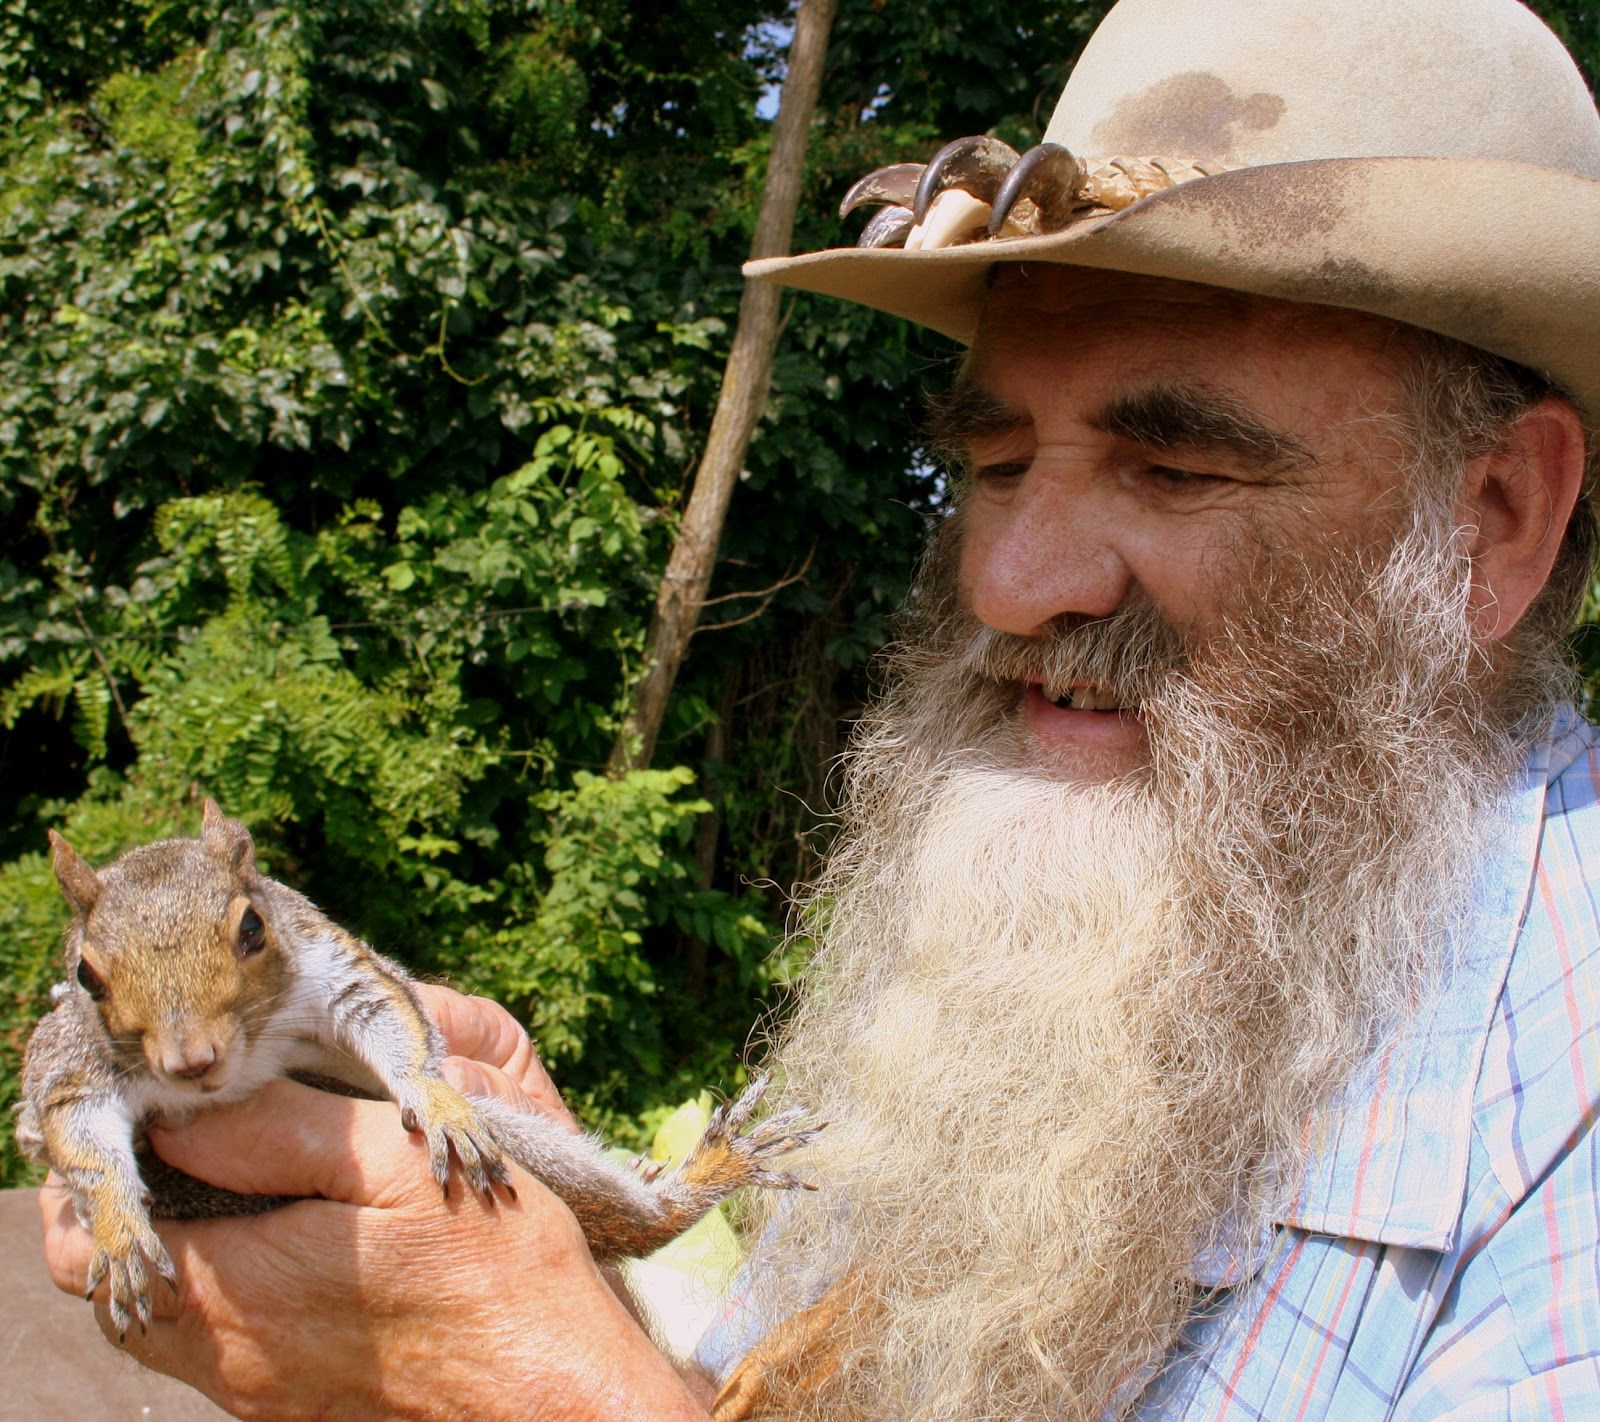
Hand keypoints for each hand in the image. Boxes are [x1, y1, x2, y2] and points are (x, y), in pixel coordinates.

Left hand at [37, 986, 708, 1421]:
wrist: (556, 1395)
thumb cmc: (493, 1273)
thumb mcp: (395, 1164)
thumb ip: (282, 1132)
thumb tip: (186, 1116)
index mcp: (242, 1290)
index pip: (99, 1251)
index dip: (96, 1183)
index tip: (139, 1123)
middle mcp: (233, 1359)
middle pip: (123, 1293)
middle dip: (137, 1215)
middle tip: (186, 1144)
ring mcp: (264, 1393)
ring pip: (174, 1322)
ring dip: (188, 1250)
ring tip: (246, 1181)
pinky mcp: (300, 1408)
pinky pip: (229, 1346)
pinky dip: (233, 1287)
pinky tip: (298, 1241)